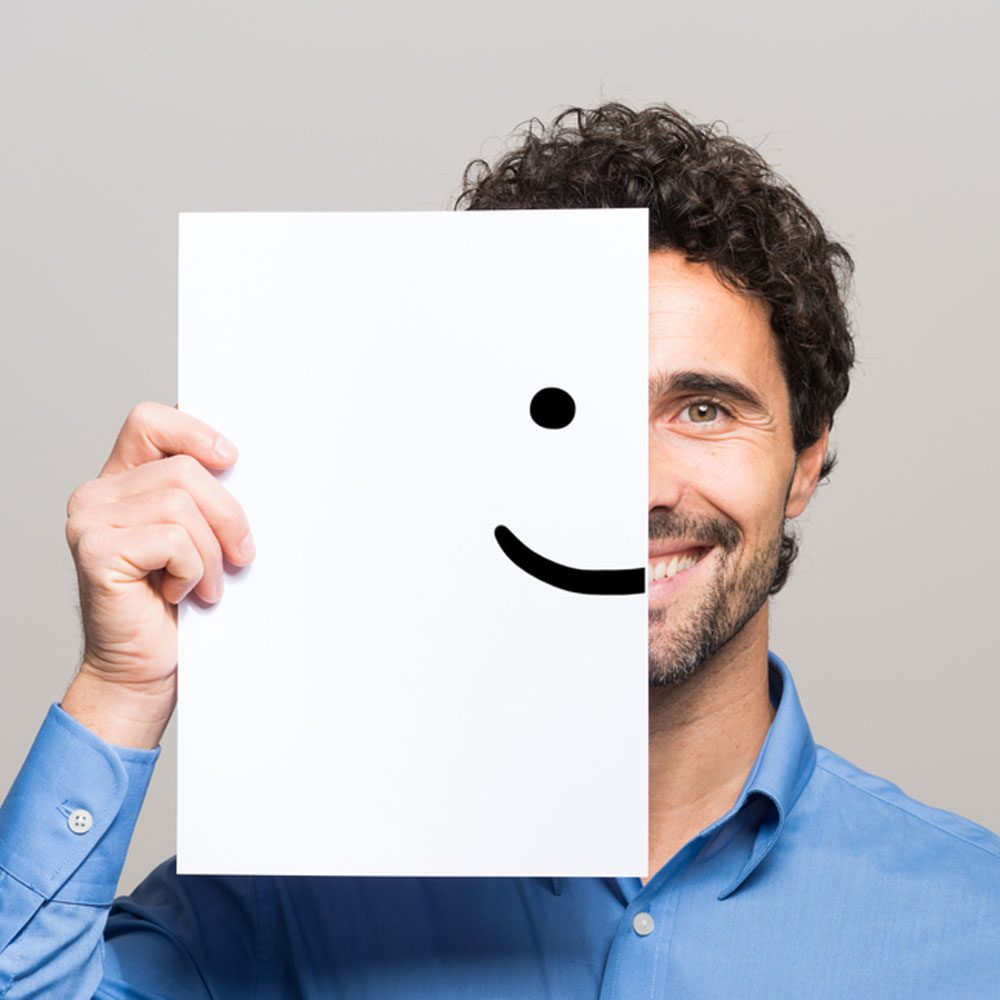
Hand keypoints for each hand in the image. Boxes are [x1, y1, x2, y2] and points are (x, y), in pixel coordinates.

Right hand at [60, 401, 254, 746]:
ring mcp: (89, 521)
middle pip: (185, 470)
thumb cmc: (176, 607)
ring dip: (212, 552)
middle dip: (227, 515)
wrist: (144, 669)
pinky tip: (180, 593)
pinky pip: (173, 539)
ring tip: (206, 585)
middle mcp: (96, 495)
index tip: (232, 461)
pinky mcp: (95, 551)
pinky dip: (193, 570)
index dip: (195, 432)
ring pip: (182, 504)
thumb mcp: (199, 539)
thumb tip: (244, 465)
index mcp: (122, 482)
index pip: (149, 421)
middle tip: (240, 555)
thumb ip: (204, 497)